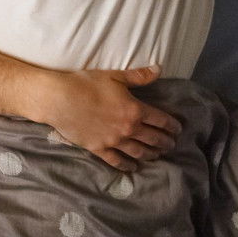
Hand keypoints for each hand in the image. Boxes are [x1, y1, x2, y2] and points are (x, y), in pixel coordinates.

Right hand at [37, 66, 182, 171]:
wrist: (59, 99)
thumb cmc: (86, 83)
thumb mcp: (114, 75)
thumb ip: (138, 75)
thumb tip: (159, 69)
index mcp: (134, 110)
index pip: (160, 120)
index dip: (172, 125)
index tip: (178, 130)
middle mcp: (128, 129)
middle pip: (152, 138)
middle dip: (165, 142)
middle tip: (172, 145)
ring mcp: (113, 141)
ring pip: (138, 152)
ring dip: (151, 154)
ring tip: (157, 156)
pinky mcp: (99, 149)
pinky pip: (117, 161)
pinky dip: (127, 165)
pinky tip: (133, 167)